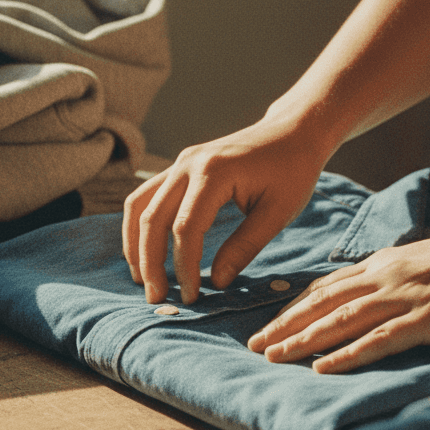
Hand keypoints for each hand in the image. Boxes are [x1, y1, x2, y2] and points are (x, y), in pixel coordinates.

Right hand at [122, 118, 328, 304]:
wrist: (293, 131)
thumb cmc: (293, 171)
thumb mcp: (278, 213)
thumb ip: (244, 247)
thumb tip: (216, 282)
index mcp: (214, 172)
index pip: (185, 228)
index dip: (184, 266)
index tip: (192, 297)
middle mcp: (188, 163)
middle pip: (152, 219)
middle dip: (150, 263)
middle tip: (156, 299)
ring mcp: (180, 162)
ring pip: (139, 206)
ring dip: (135, 245)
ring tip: (141, 279)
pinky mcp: (179, 167)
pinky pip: (146, 197)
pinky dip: (139, 225)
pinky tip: (143, 251)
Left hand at [247, 226, 429, 372]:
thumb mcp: (420, 261)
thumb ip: (391, 277)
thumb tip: (368, 293)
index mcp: (381, 264)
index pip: (325, 288)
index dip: (293, 307)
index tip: (268, 324)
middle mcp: (383, 278)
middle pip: (321, 304)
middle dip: (284, 326)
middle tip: (254, 345)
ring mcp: (402, 298)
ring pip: (339, 321)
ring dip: (302, 340)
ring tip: (273, 357)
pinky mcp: (424, 320)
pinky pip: (377, 340)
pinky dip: (346, 354)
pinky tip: (322, 368)